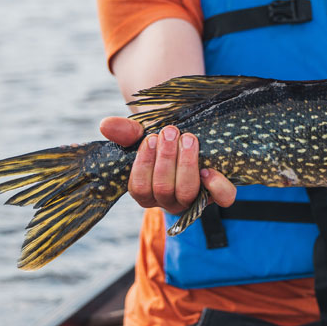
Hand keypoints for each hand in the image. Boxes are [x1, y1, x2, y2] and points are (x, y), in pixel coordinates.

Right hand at [99, 117, 235, 213]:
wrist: (189, 136)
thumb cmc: (162, 139)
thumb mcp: (143, 134)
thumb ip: (125, 132)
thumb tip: (105, 124)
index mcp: (146, 191)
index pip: (139, 188)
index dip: (144, 164)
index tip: (150, 138)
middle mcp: (168, 200)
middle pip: (163, 190)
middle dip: (166, 159)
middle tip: (171, 131)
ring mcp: (193, 199)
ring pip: (187, 192)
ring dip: (186, 164)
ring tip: (188, 138)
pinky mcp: (217, 194)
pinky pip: (221, 198)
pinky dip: (216, 185)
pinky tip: (208, 169)